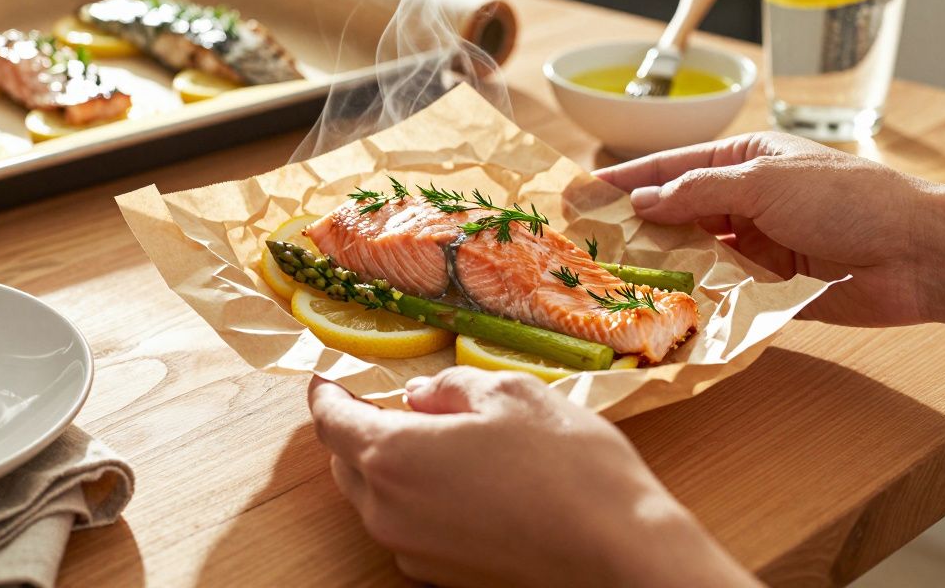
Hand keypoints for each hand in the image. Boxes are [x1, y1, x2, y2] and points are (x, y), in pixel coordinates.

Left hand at [309, 369, 757, 586]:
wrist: (618, 552)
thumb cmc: (567, 466)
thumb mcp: (510, 393)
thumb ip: (450, 386)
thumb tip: (420, 396)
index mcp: (393, 457)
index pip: (330, 420)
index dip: (326, 392)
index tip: (328, 376)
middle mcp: (389, 512)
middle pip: (346, 463)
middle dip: (356, 428)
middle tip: (383, 400)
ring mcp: (413, 551)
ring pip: (376, 498)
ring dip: (388, 465)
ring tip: (431, 436)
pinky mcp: (442, 576)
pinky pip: (408, 527)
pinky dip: (416, 498)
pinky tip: (460, 480)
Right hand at [594, 132, 938, 327]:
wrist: (917, 255)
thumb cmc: (847, 199)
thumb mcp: (762, 181)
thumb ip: (696, 191)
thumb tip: (641, 203)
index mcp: (744, 161)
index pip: (670, 167)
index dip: (623, 181)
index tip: (578, 195)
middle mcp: (745, 201)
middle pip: (674, 214)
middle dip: (632, 229)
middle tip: (583, 246)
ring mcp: (755, 246)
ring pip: (691, 256)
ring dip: (658, 267)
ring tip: (608, 280)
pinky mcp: (768, 288)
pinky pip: (718, 292)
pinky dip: (691, 298)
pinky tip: (658, 308)